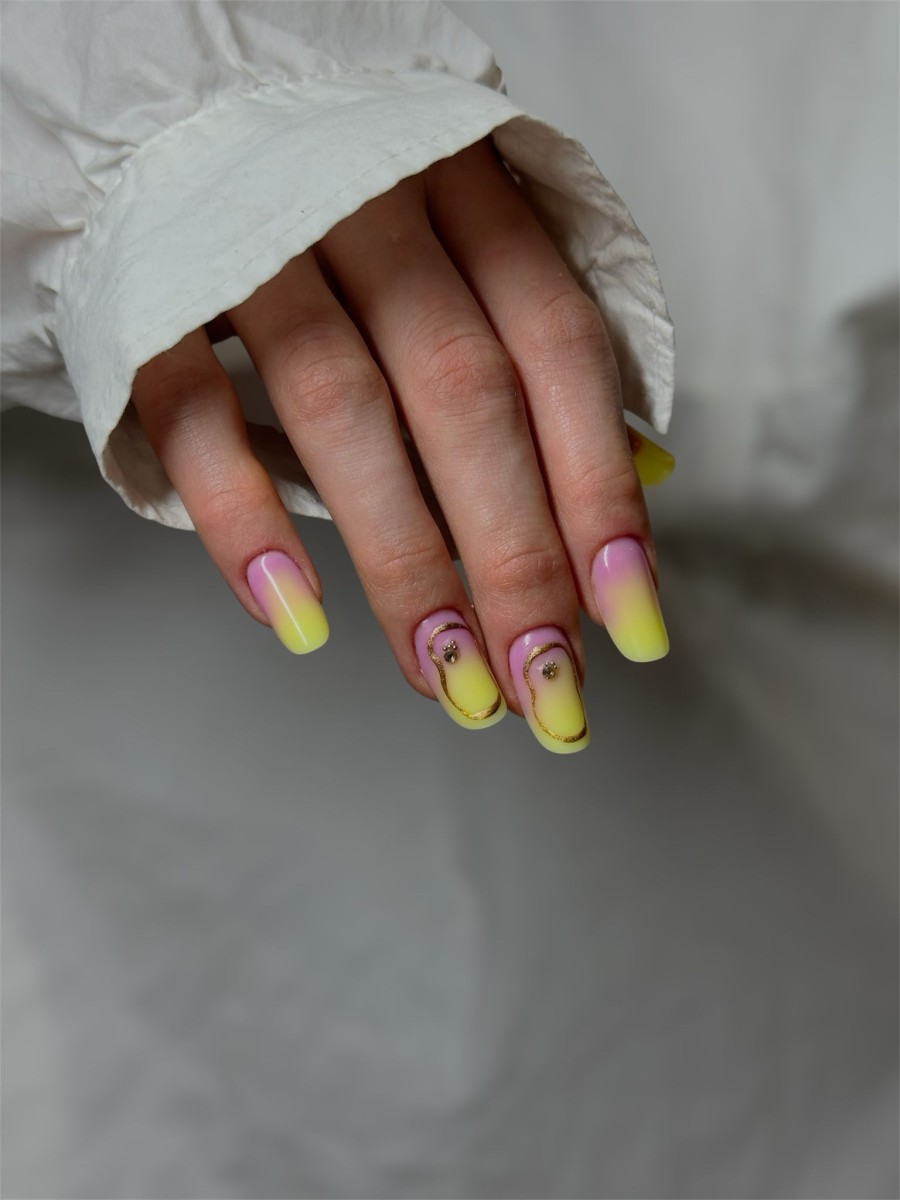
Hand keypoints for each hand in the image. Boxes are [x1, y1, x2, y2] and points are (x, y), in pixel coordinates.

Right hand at [130, 139, 671, 752]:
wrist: (184, 126)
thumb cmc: (354, 214)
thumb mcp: (469, 251)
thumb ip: (542, 358)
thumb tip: (641, 482)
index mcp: (467, 188)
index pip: (558, 351)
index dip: (600, 492)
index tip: (628, 623)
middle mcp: (370, 202)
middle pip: (462, 394)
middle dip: (514, 557)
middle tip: (544, 688)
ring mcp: (256, 242)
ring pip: (342, 411)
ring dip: (404, 563)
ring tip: (449, 681)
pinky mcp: (157, 293)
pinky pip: (197, 412)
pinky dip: (246, 518)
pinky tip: (301, 619)